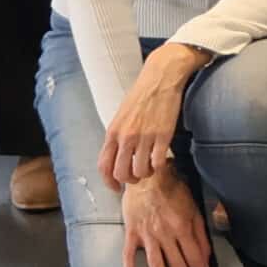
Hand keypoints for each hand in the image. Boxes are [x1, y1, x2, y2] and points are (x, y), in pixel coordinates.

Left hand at [101, 42, 209, 190]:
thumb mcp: (121, 116)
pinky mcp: (163, 136)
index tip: (116, 188)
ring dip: (146, 174)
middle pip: (121, 173)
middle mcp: (126, 137)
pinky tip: (160, 160)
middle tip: (137, 177)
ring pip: (140, 172)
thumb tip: (117, 157)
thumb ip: (117, 136)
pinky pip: (158, 163)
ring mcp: (144, 137)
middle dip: (130, 181)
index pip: (104, 166)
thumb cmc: (141, 95)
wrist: (160, 78)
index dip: (109, 182)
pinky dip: (158, 167)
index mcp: (113, 132)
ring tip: (150, 167)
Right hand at [120, 167, 211, 266]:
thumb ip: (200, 233)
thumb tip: (205, 256)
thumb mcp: (194, 208)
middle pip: (178, 266)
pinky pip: (129, 255)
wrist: (147, 174)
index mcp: (182, 227)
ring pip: (156, 265)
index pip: (194, 257)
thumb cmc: (174, 189)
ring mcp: (147, 235)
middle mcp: (165, 234)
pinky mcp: (131, 233)